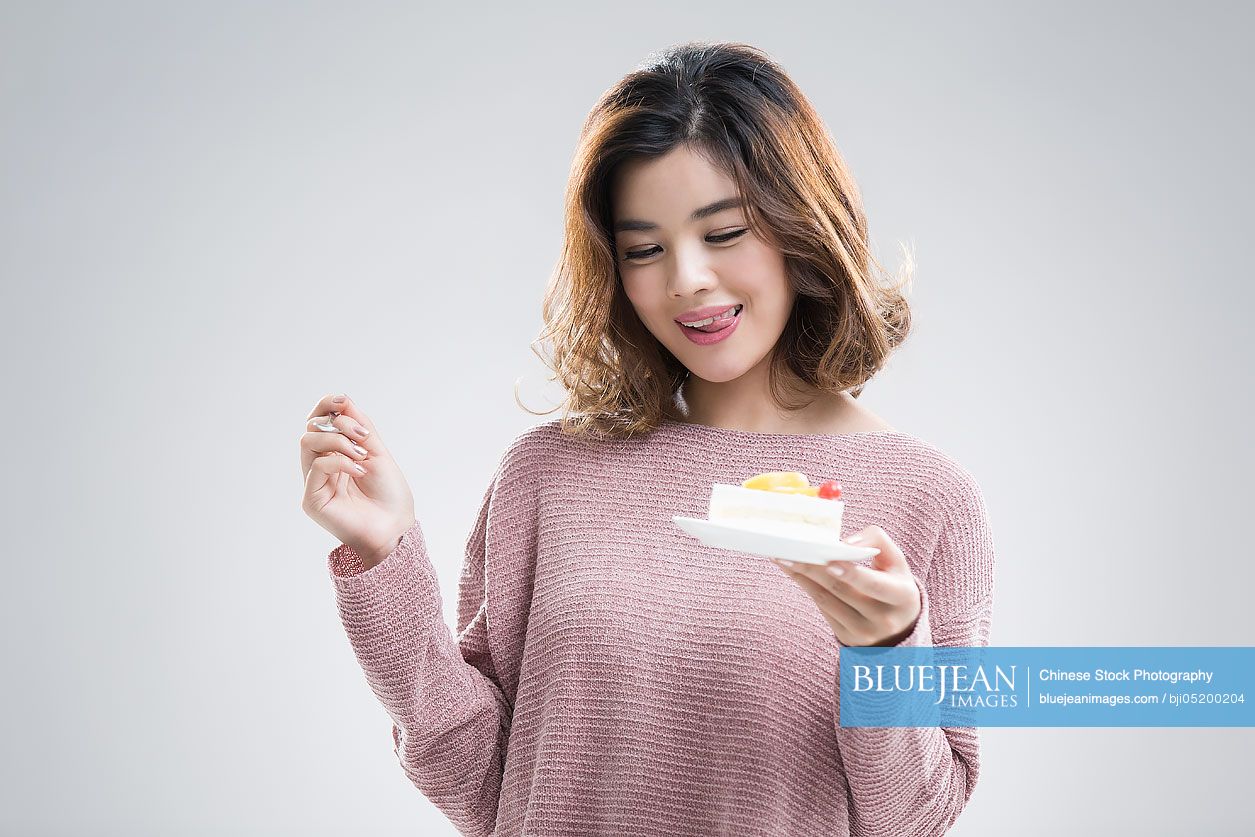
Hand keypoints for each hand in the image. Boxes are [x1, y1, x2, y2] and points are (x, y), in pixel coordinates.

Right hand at [299, 393, 414, 561]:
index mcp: (334, 454)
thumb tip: (342, 401)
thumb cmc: (389, 495)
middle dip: (338, 424)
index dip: (325, 406)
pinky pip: (317, 466)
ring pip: (308, 442)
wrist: (396, 527)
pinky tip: (359, 471)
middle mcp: (320, 467)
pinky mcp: (312, 499)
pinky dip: (340, 461)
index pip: (318, 422)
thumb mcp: (377, 452)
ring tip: (361, 455)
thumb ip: (359, 427)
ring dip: (338, 440)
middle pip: (311, 429)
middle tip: (362, 437)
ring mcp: (314, 483)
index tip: (342, 401)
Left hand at [770, 525, 921, 646]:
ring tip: (783, 557)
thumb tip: (844, 543)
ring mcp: (863, 632)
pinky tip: (792, 571)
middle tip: (791, 551)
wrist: (899, 626)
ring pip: (826, 600)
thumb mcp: (897, 562)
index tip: (829, 559)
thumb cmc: (894, 584)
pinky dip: (806, 587)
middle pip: (842, 590)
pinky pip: (821, 608)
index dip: (851, 573)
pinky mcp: (846, 637)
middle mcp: (883, 619)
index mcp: (902, 597)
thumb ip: (876, 541)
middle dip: (814, 569)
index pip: (875, 585)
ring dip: (802, 577)